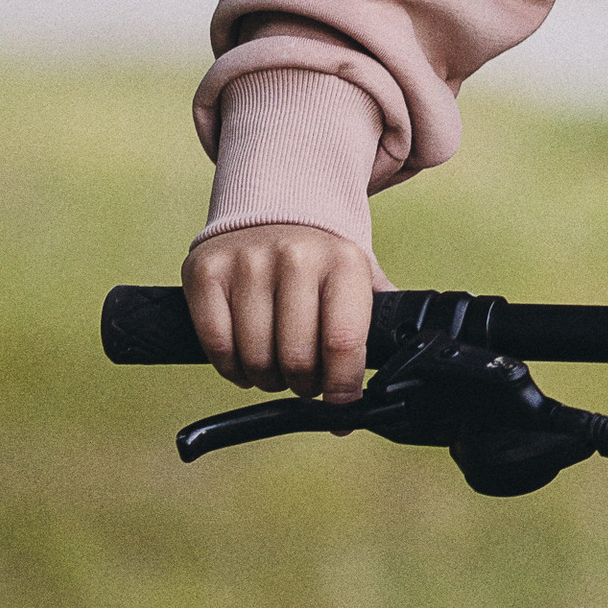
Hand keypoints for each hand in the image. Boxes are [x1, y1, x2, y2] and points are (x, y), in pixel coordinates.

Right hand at [182, 225, 376, 403]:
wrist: (273, 206)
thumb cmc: (320, 256)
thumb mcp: (360, 272)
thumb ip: (380, 313)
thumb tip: (400, 363)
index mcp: (343, 260)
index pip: (343, 342)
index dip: (341, 385)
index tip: (340, 400)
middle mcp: (296, 256)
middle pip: (296, 358)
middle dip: (303, 384)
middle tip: (306, 381)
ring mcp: (248, 262)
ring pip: (255, 358)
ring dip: (268, 379)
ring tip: (277, 369)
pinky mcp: (206, 272)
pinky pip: (217, 346)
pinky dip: (231, 368)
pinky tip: (245, 361)